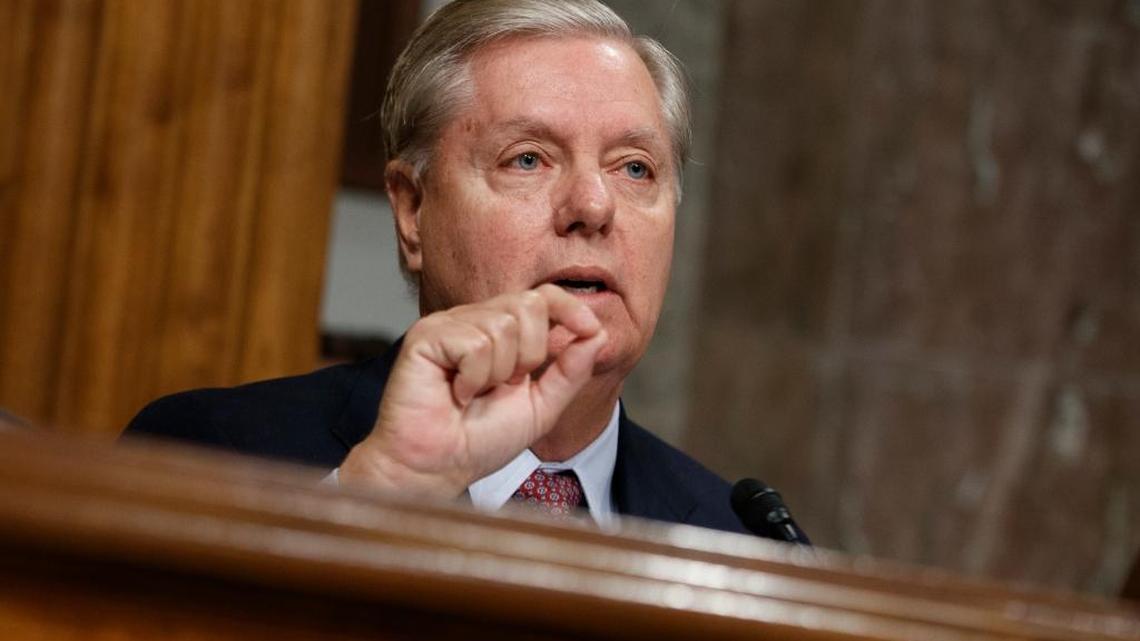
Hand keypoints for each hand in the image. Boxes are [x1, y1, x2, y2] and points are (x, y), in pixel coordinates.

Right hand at [339, 284, 606, 498]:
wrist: (437, 468)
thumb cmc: (479, 441)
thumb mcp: (541, 407)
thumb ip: (570, 372)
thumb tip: (598, 334)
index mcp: (502, 333)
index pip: (542, 296)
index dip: (569, 306)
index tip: (588, 329)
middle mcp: (475, 321)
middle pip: (529, 303)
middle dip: (531, 353)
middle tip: (504, 386)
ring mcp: (449, 325)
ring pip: (503, 324)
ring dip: (498, 372)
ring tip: (474, 393)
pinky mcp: (426, 336)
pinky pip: (474, 343)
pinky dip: (473, 377)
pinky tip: (456, 393)